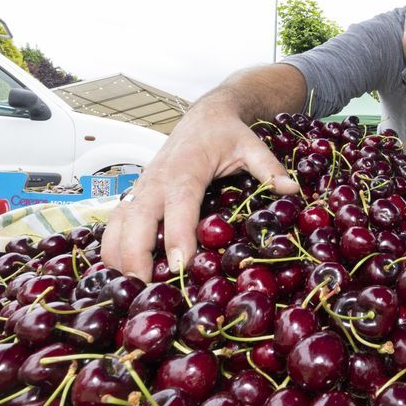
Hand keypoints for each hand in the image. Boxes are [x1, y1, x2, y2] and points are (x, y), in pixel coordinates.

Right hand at [100, 107, 297, 280]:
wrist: (203, 116)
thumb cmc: (226, 134)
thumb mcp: (251, 146)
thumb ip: (269, 168)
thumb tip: (292, 189)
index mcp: (186, 170)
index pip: (179, 205)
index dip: (177, 236)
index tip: (179, 266)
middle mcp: (157, 180)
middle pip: (137, 219)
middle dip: (135, 254)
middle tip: (143, 288)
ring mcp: (142, 188)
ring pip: (118, 223)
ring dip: (117, 255)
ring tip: (127, 287)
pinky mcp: (135, 195)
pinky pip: (116, 223)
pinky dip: (112, 247)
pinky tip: (119, 273)